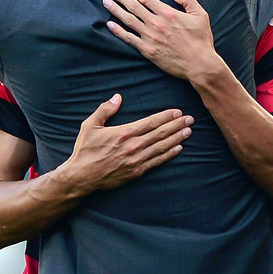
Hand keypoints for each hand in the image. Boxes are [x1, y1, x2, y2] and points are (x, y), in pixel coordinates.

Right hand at [66, 93, 192, 191]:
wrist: (82, 176)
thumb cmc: (85, 150)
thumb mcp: (89, 125)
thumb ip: (105, 110)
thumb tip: (117, 97)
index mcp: (123, 133)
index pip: (150, 122)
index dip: (166, 116)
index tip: (178, 112)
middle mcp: (133, 146)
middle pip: (160, 133)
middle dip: (177, 125)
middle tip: (190, 119)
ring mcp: (136, 160)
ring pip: (161, 147)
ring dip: (177, 138)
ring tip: (189, 131)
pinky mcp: (136, 172)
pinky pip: (157, 162)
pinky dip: (169, 154)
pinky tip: (178, 148)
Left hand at [103, 0, 217, 80]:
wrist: (199, 64)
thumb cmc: (201, 40)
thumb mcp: (200, 15)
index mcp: (168, 13)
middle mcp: (156, 23)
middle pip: (133, 6)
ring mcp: (150, 37)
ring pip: (128, 20)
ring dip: (116, 10)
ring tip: (106, 2)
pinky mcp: (147, 50)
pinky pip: (129, 39)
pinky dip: (118, 31)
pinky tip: (110, 25)